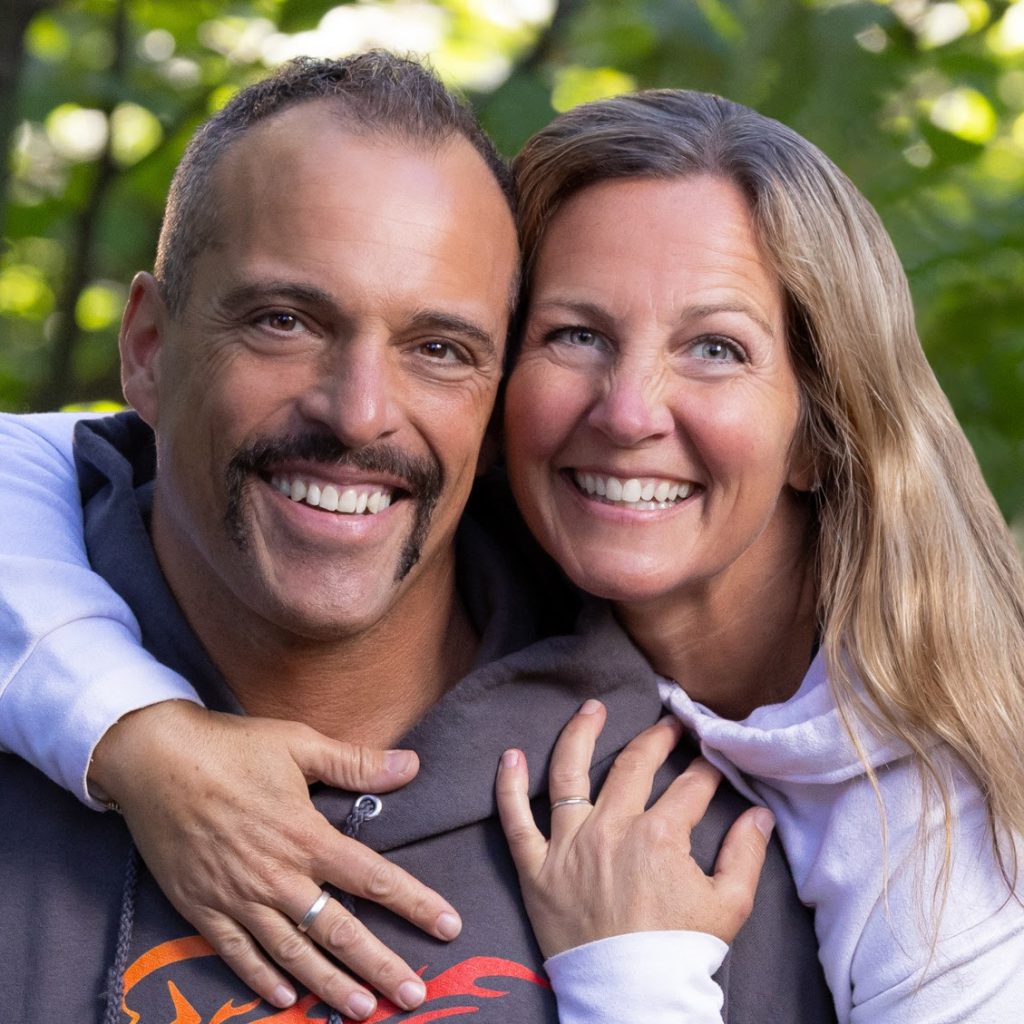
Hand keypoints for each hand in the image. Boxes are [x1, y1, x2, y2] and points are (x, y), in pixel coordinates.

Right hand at [89, 700, 460, 1019]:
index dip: (415, 904)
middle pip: (339, 931)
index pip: (374, 878)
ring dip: (329, 986)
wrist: (152, 759)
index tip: (448, 926)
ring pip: (293, 953)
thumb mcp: (298, 742)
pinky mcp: (202, 907)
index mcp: (306, 835)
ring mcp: (238, 897)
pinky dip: (262, 979)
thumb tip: (412, 766)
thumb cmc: (230, 747)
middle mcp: (277, 876)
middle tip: (413, 997)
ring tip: (362, 1011)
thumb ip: (356, 762)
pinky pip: (237, 954)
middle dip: (380, 966)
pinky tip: (286, 998)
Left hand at [495, 699, 774, 957]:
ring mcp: (570, 845)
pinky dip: (507, 786)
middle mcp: (612, 828)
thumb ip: (746, 853)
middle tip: (669, 724)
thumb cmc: (680, 955)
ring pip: (568, 773)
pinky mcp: (536, 868)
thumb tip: (760, 814)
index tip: (712, 758)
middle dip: (657, 738)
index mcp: (660, 835)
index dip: (706, 769)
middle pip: (634, 765)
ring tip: (591, 708)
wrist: (632, 1001)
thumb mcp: (729, 906)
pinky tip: (509, 755)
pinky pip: (515, 820)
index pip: (689, 785)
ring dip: (579, 733)